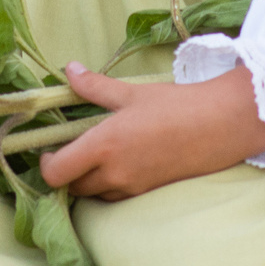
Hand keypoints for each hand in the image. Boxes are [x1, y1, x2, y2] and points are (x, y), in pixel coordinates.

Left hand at [37, 64, 264, 199]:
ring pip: (93, 193)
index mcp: (103, 147)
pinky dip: (108, 184)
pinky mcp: (146, 192)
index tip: (50, 147)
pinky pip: (115, 195)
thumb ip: (93, 86)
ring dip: (87, 179)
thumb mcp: (130, 92)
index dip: (45, 163)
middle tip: (71, 148)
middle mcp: (113, 174)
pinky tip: (120, 161)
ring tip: (97, 153)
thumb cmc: (174, 106)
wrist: (218, 127)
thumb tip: (68, 70)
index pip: (55, 173)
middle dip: (66, 171)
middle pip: (71, 187)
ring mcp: (130, 187)